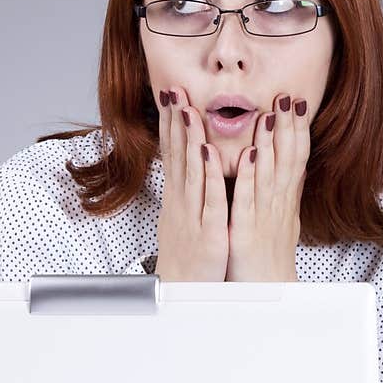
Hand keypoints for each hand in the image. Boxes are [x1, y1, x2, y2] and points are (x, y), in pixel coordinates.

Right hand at [154, 84, 229, 281]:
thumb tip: (187, 166)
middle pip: (178, 156)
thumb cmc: (188, 256)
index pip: (173, 154)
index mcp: (178, 198)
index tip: (171, 96)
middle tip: (174, 90)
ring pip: (192, 171)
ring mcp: (194, 216)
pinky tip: (210, 154)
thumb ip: (187, 192)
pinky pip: (211, 199)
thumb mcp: (184, 218)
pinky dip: (210, 175)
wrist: (184, 292)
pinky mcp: (208, 232)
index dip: (171, 124)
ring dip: (190, 139)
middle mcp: (182, 203)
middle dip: (175, 121)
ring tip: (190, 110)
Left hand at [225, 93, 309, 280]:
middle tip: (288, 97)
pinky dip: (247, 176)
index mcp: (284, 200)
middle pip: (287, 160)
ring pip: (268, 174)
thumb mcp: (282, 221)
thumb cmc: (268, 257)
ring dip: (269, 144)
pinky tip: (246, 154)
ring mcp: (264, 217)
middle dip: (288, 128)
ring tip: (269, 115)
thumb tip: (297, 168)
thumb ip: (287, 192)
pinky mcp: (246, 230)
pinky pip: (247, 199)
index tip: (296, 102)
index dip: (297, 130)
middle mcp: (278, 205)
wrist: (266, 293)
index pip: (295, 157)